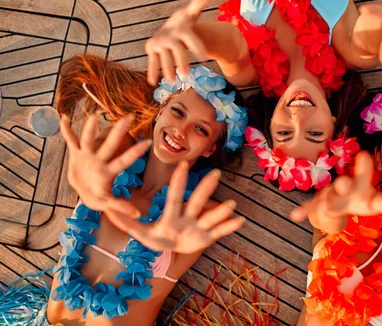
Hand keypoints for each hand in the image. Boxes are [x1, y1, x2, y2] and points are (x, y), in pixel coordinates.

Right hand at [60, 114, 151, 216]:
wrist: (83, 191)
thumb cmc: (97, 197)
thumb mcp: (107, 204)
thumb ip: (119, 207)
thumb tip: (137, 215)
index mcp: (108, 171)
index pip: (124, 160)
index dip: (135, 152)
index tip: (148, 142)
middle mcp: (100, 160)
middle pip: (110, 145)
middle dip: (118, 131)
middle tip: (129, 117)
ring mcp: (87, 156)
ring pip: (88, 140)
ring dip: (90, 129)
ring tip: (95, 116)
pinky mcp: (75, 155)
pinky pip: (71, 141)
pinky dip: (66, 131)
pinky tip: (64, 117)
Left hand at [106, 164, 244, 252]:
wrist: (172, 249)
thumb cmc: (158, 238)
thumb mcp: (141, 233)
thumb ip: (127, 223)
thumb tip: (107, 212)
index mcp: (172, 214)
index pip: (175, 196)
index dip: (179, 182)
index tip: (182, 164)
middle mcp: (187, 217)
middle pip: (196, 201)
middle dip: (205, 189)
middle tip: (215, 173)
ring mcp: (198, 227)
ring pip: (210, 216)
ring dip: (220, 211)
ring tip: (231, 204)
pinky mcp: (206, 238)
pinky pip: (219, 232)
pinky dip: (229, 227)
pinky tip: (240, 220)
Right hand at [144, 0, 210, 84]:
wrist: (169, 27)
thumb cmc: (185, 23)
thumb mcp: (191, 14)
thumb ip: (198, 5)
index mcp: (181, 28)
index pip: (190, 38)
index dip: (197, 47)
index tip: (204, 57)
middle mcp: (169, 35)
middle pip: (176, 49)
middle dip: (181, 60)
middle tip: (187, 74)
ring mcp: (159, 43)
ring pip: (164, 58)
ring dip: (167, 69)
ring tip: (172, 80)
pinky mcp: (152, 49)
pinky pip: (152, 62)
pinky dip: (152, 71)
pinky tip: (152, 82)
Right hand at [290, 151, 381, 221]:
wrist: (337, 204)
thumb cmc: (358, 199)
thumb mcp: (371, 202)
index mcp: (358, 184)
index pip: (363, 176)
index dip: (364, 167)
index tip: (364, 155)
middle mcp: (344, 187)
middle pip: (343, 184)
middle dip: (344, 184)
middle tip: (345, 182)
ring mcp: (330, 196)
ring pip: (327, 197)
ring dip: (325, 200)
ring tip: (324, 206)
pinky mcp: (319, 205)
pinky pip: (310, 207)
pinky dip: (304, 211)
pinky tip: (295, 216)